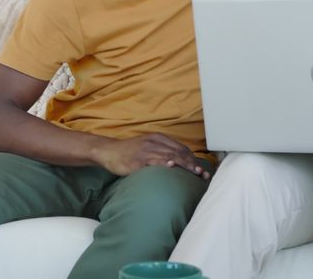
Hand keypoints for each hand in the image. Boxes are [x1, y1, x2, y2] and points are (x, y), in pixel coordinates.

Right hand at [91, 133, 210, 179]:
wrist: (108, 151)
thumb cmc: (129, 152)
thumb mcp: (148, 147)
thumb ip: (162, 151)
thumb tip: (178, 163)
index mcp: (158, 138)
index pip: (181, 148)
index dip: (193, 159)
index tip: (202, 169)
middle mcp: (154, 142)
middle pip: (179, 152)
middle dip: (193, 164)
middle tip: (203, 174)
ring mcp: (146, 150)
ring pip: (169, 156)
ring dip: (184, 165)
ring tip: (195, 172)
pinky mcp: (137, 160)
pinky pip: (152, 161)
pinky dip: (163, 163)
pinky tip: (171, 166)